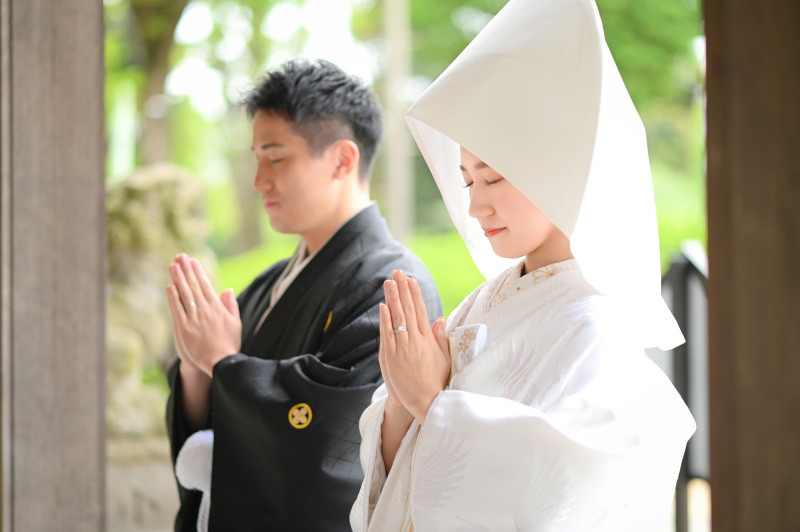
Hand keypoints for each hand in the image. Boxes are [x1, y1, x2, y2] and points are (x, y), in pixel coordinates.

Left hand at [166, 254, 241, 376]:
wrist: (221, 363)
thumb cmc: (229, 344)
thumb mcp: (235, 323)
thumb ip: (231, 305)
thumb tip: (227, 289)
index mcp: (217, 309)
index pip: (205, 285)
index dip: (198, 272)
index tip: (192, 260)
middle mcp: (204, 311)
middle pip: (193, 286)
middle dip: (186, 270)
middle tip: (179, 256)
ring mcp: (193, 320)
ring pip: (184, 295)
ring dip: (178, 279)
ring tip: (172, 265)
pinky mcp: (183, 329)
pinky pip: (176, 310)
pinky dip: (172, 297)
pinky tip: (169, 286)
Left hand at [380, 269, 449, 423]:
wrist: (427, 402)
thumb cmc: (437, 381)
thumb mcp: (444, 357)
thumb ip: (440, 337)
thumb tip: (440, 318)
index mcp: (428, 340)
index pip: (420, 311)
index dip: (415, 294)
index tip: (411, 280)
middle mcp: (415, 341)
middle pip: (407, 310)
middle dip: (402, 289)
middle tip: (397, 272)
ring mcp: (402, 349)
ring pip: (396, 318)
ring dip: (392, 299)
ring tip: (388, 282)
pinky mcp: (391, 358)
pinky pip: (387, 335)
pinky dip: (385, 320)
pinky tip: (383, 306)